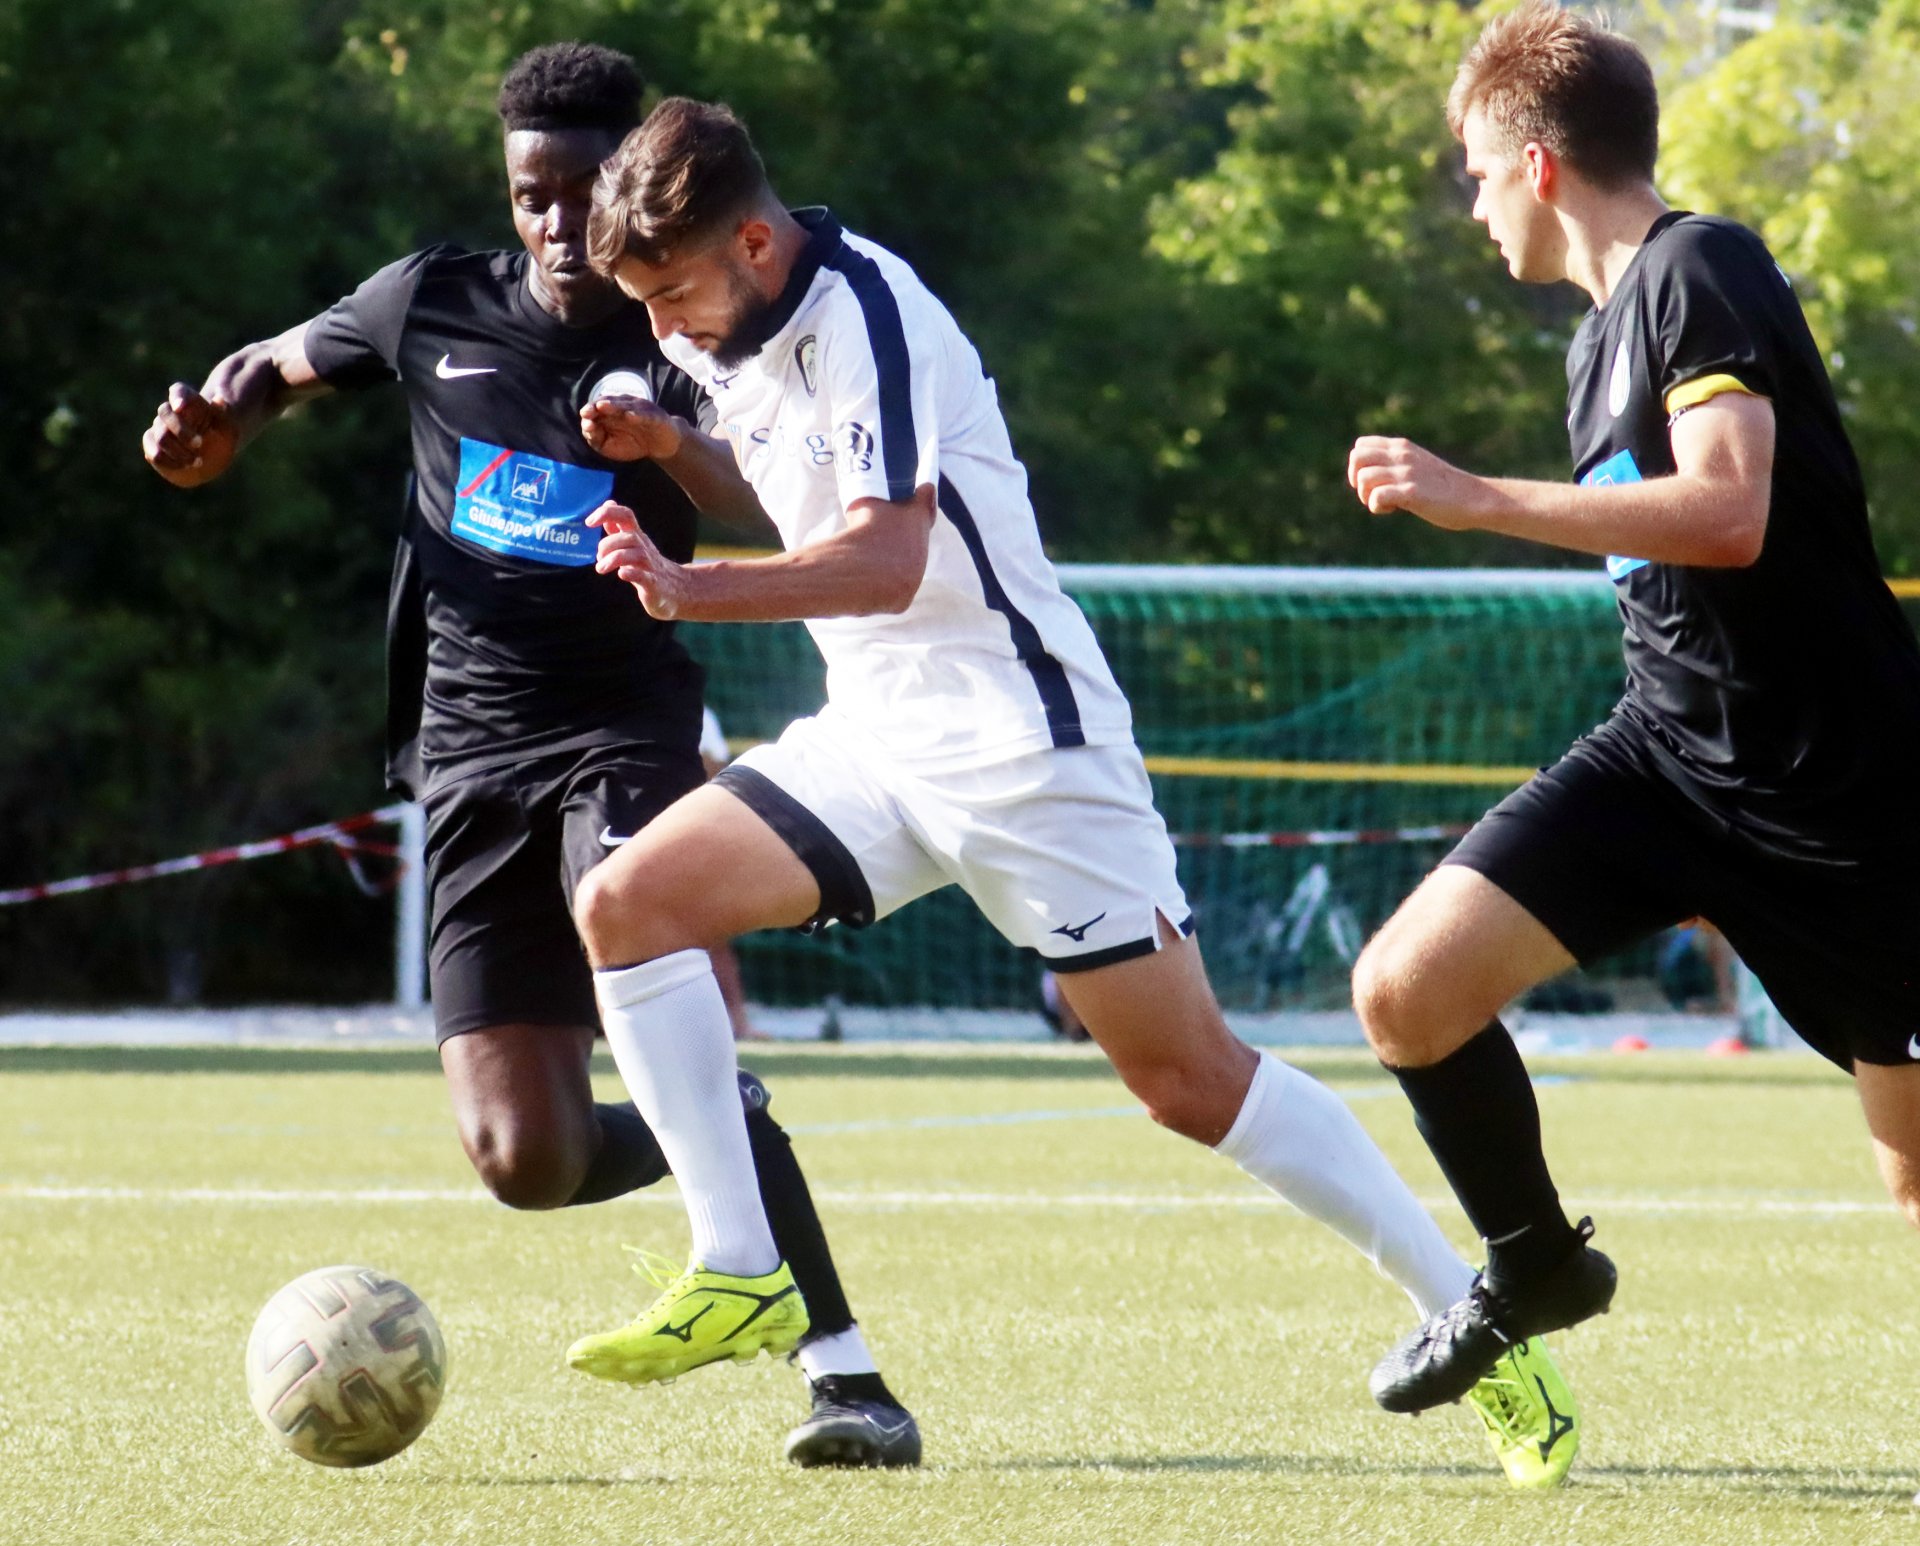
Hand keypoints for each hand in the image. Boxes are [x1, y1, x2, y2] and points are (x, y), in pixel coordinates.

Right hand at [142, 383, 238, 487]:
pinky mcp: (153, 446)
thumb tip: (219, 399)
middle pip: (164, 412)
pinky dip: (169, 462)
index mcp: (189, 401)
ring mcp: (159, 428)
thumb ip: (223, 413)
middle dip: (181, 430)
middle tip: (200, 444)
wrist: (215, 458)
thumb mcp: (228, 427)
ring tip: (197, 461)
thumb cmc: (222, 437)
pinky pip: (154, 453)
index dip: (177, 397)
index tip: (181, 408)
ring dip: (178, 451)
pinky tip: (184, 466)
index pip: (179, 390)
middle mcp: (171, 412)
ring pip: (160, 436)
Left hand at [581, 396, 683, 462]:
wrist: (662, 445)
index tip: (586, 424)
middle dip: (596, 406)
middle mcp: (625, 406)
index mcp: (612, 412)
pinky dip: (637, 415)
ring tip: (603, 406)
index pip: (596, 408)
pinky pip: (645, 415)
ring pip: (625, 405)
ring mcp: (640, 409)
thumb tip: (587, 429)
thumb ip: (597, 439)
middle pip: (608, 402)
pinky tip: (630, 416)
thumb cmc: (634, 444)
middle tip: (588, 412)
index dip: (589, 413)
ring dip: (613, 406)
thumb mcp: (611, 446)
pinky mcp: (655, 416)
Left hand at [589, 501, 692, 618]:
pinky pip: (643, 576)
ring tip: (601, 568)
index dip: (607, 513)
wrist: (676, 589)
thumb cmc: (648, 566)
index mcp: (637, 537)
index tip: (589, 522)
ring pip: (635, 554)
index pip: (626, 515)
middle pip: (628, 536)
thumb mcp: (633, 543)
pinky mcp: (653, 584)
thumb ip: (618, 526)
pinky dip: (631, 573)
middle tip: (598, 557)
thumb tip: (609, 503)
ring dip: (614, 559)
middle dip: (607, 545)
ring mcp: (650, 566)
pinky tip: (621, 573)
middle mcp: (644, 548)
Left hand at [1347, 436, 1485, 529]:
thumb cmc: (1444, 486)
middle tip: (1373, 493)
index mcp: (1402, 446)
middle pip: (1356, 458)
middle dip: (1357, 480)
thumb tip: (1369, 475)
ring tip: (1388, 503)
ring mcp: (1406, 473)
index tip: (1373, 481)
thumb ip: (1396, 463)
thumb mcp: (1418, 464)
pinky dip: (1377, 507)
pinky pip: (1376, 497)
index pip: (1361, 445)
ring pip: (1364, 478)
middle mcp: (1402, 455)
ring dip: (1367, 496)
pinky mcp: (1411, 493)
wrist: (1474, 498)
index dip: (1358, 466)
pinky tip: (1394, 510)